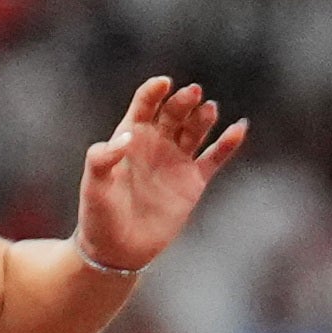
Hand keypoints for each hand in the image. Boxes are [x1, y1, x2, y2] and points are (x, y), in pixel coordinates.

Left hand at [78, 77, 249, 273]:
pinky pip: (215, 158)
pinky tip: (238, 129)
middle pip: (173, 114)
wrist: (116, 249)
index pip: (144, 106)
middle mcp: (155, 144)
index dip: (153, 92)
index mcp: (128, 139)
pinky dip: (227, 144)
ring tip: (209, 109)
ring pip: (195, 131)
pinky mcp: (193, 181)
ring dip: (203, 118)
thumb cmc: (98, 215)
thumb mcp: (94, 186)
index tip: (163, 83)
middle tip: (192, 94)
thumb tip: (125, 137)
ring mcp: (176, 161)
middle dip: (182, 102)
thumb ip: (101, 159)